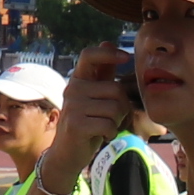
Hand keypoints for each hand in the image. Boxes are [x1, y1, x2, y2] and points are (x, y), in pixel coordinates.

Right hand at [51, 44, 134, 176]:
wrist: (68, 153)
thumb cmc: (87, 122)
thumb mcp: (95, 95)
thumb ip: (102, 72)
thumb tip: (108, 41)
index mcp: (78, 79)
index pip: (89, 55)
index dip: (108, 53)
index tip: (126, 57)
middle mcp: (73, 89)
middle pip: (116, 90)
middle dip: (123, 108)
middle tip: (111, 118)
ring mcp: (73, 106)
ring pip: (115, 108)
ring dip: (117, 122)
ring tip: (104, 127)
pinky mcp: (76, 124)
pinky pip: (109, 125)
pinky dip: (111, 133)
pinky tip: (100, 136)